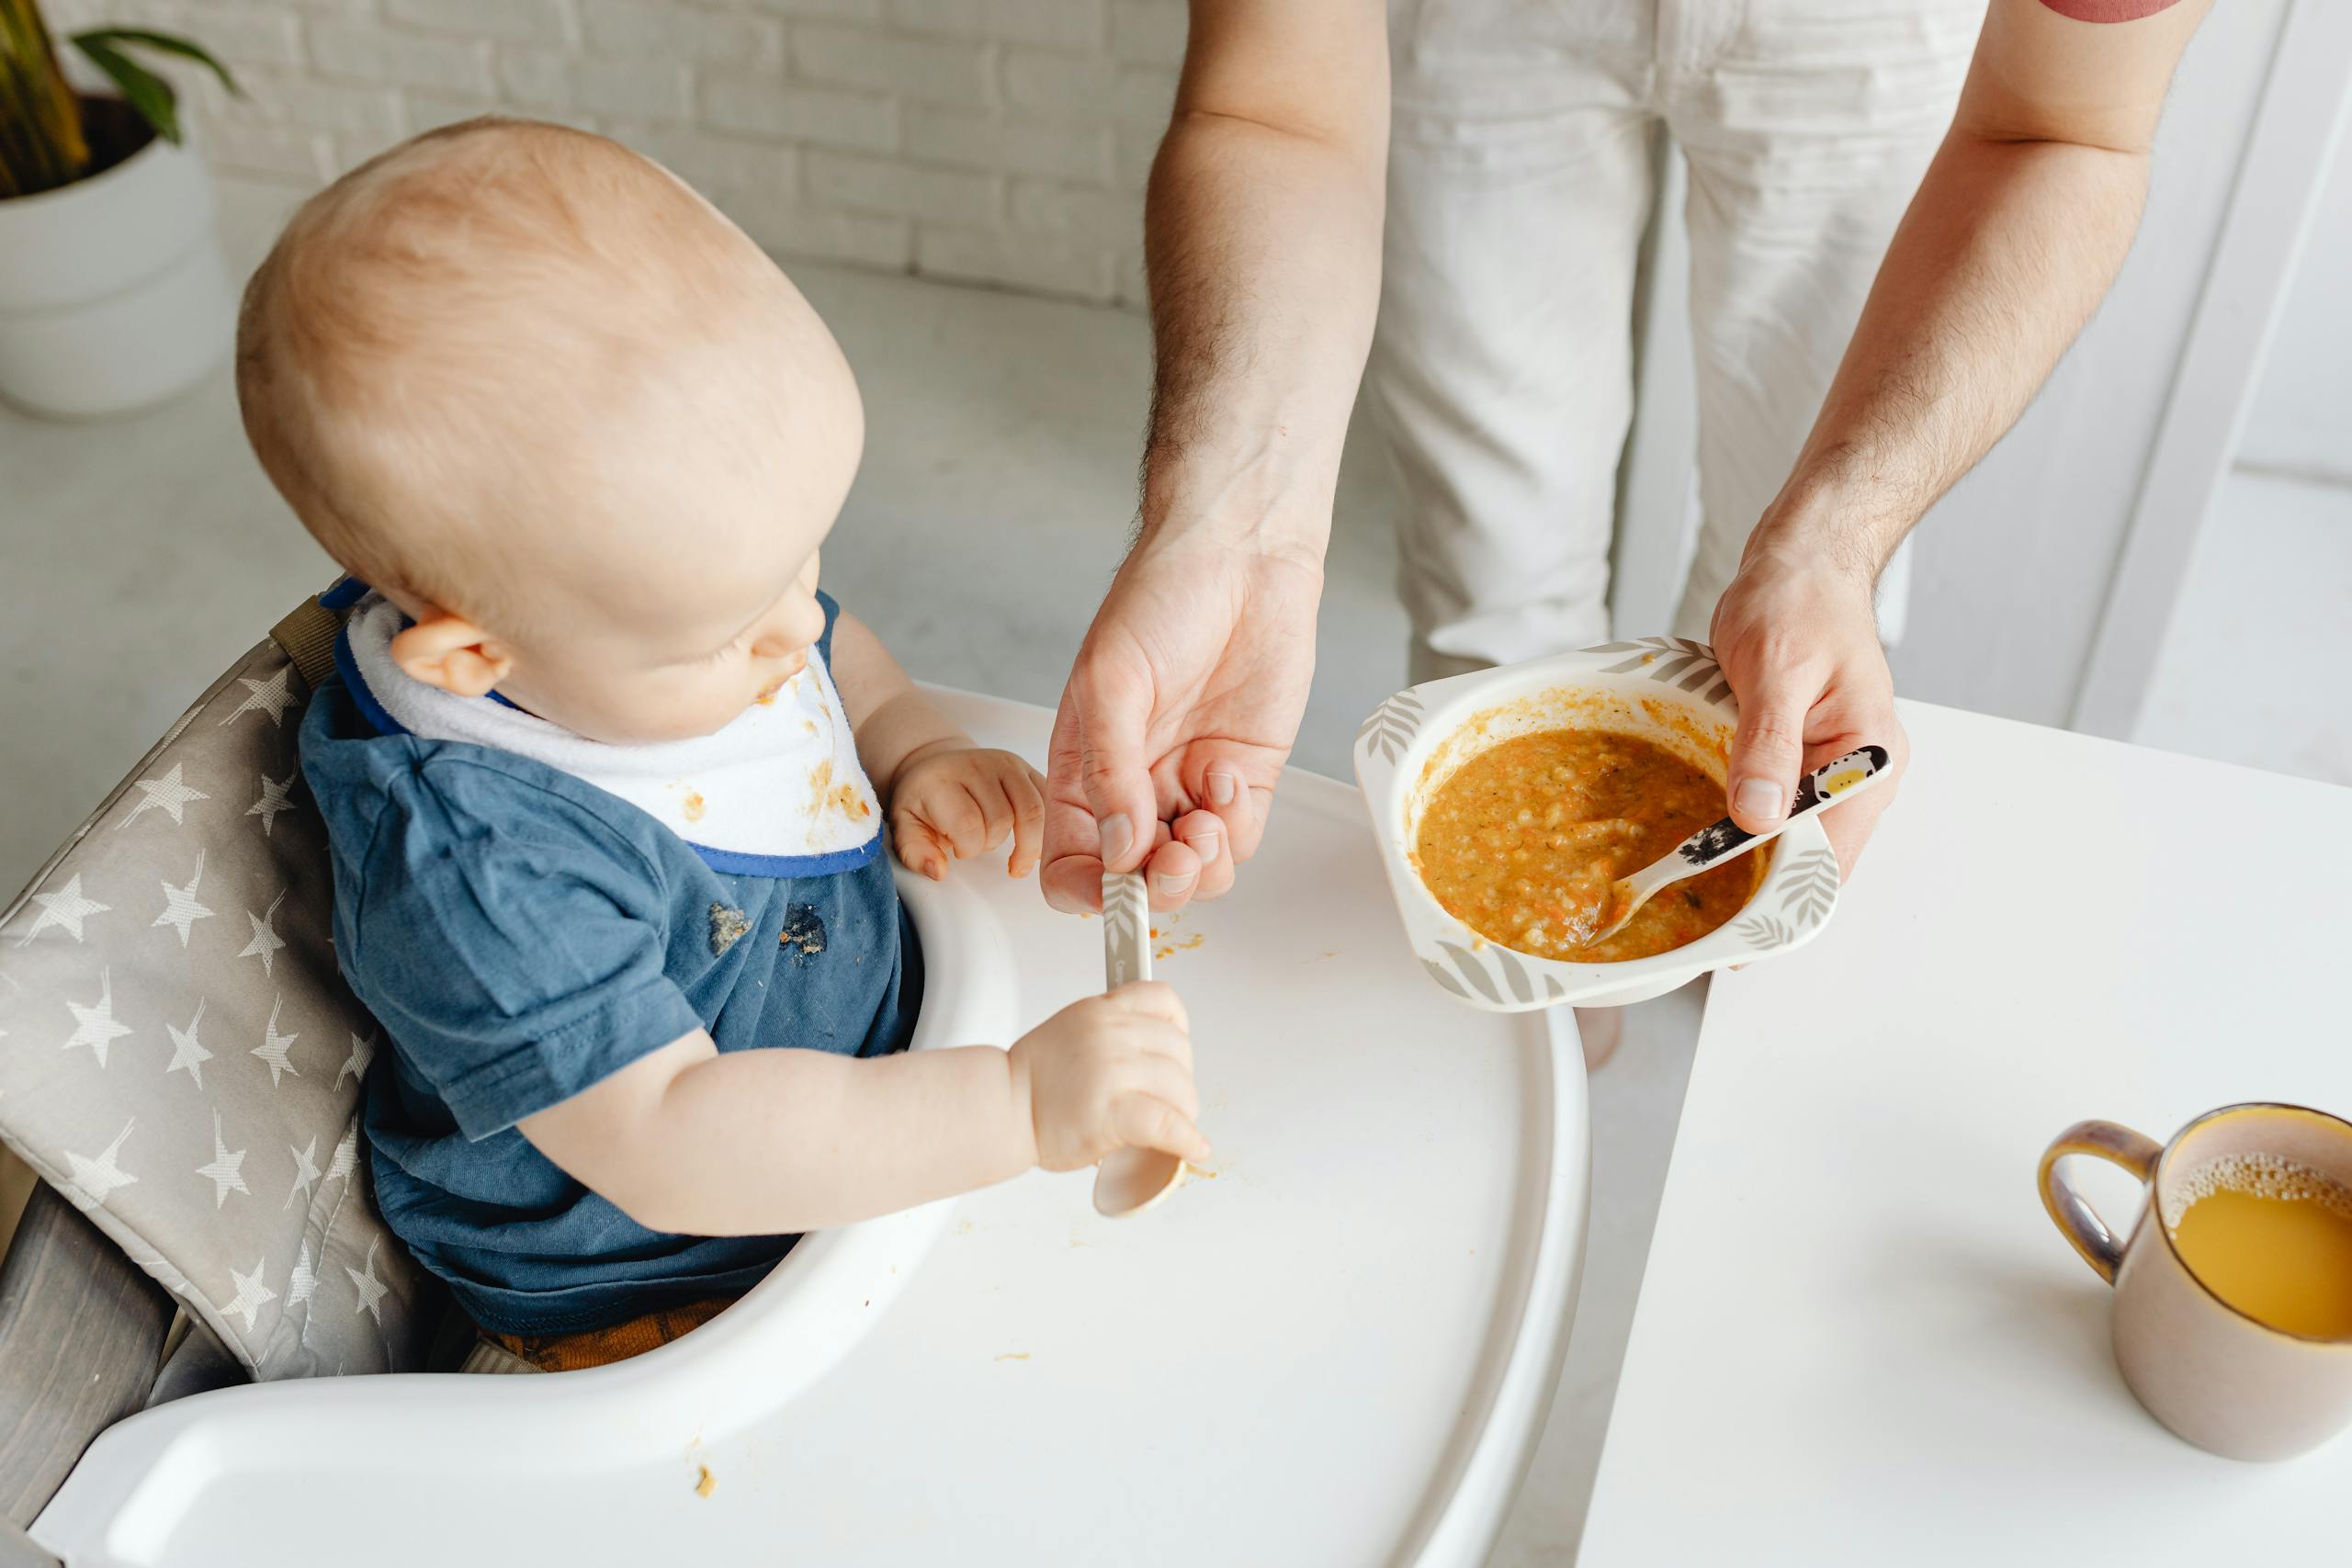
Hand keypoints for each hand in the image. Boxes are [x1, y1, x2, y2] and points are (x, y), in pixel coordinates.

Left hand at [889, 746, 1045, 879]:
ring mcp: (1006, 764)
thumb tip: (938, 871)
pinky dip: (1046, 829)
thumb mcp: (905, 826)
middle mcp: (977, 765)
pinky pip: (1049, 802)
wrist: (938, 767)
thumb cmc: (924, 802)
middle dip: (991, 844)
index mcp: (943, 780)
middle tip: (979, 843)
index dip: (967, 848)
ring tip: (1015, 856)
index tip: (959, 849)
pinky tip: (1032, 842)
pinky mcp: (1028, 768)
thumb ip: (915, 852)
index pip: (968, 824)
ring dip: (1026, 842)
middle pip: (1002, 820)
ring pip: (1033, 811)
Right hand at [1008, 982, 1208, 1170]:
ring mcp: (1111, 1071)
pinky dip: (1185, 1139)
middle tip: (1170, 1104)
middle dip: (1181, 1082)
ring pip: (1179, 1088)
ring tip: (1173, 1128)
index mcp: (1101, 1010)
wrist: (1001, 1110)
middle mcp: (1110, 1034)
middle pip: (1179, 1051)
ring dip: (1184, 1113)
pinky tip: (1193, 1148)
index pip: (1163, 1000)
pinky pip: (1166, 1124)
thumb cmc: (1034, 1080)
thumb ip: (1112, 1031)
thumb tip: (1154, 1054)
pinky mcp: (1111, 1113)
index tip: (1176, 1052)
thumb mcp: (1073, 1029)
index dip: (1179, 1029)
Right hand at [1043, 537, 1320, 913]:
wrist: (1242, 558)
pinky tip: (1226, 776)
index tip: (1112, 891)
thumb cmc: (1161, 600)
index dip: (1087, 892)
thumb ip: (1108, 772)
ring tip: (1204, 822)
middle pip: (1136, 881)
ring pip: (1193, 874)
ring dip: (1200, 866)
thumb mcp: (1111, 683)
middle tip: (1173, 859)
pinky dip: (1235, 829)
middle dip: (1155, 886)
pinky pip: (1239, 840)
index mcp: (1082, 770)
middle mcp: (1135, 788)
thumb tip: (1116, 849)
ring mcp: (1190, 787)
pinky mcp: (1243, 779)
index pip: (1070, 862)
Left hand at [1708, 546, 1909, 875]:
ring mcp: (1832, 768)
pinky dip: (1740, 817)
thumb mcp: (1776, 670)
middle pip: (1812, 855)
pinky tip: (1702, 827)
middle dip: (1756, 879)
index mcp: (1871, 757)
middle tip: (1695, 899)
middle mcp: (1861, 773)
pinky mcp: (1802, 758)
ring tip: (1690, 872)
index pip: (1833, 854)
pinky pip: (1775, 805)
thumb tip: (1759, 815)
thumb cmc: (1799, 601)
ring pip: (1790, 835)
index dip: (1782, 889)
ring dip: (1744, 850)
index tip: (1727, 909)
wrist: (1801, 563)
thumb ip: (1769, 744)